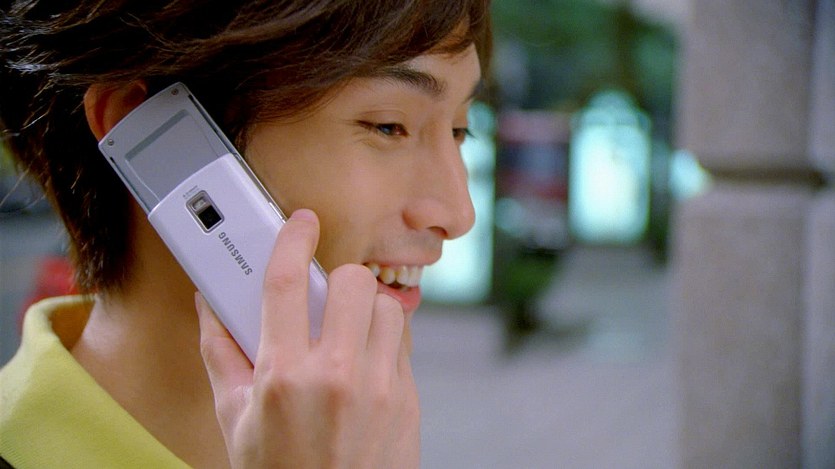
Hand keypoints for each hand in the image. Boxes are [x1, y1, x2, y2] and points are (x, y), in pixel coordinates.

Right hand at [196, 209, 419, 467]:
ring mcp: (379, 386)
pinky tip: (364, 366)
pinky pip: (402, 341)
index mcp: (284, 375)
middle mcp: (336, 375)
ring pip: (386, 307)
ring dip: (366, 312)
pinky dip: (384, 342)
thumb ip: (220, 353)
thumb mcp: (234, 418)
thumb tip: (210, 304)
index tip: (300, 224)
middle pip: (353, 282)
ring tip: (347, 338)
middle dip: (340, 282)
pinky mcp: (407, 398)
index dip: (292, 240)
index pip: (287, 282)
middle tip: (327, 303)